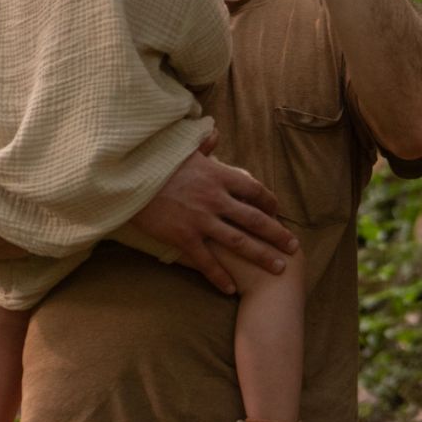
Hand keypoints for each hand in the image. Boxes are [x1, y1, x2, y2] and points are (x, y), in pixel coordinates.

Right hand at [130, 135, 297, 294]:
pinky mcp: (183, 237)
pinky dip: (220, 276)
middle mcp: (215, 198)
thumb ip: (203, 143)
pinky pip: (206, 260)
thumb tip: (214, 132)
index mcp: (218, 175)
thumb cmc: (154, 160)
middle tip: (294, 247)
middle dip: (277, 234)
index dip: (268, 201)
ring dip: (261, 256)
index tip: (277, 210)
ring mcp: (200, 220)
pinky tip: (231, 289)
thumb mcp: (182, 147)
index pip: (253, 189)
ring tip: (279, 269)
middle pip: (254, 219)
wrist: (128, 177)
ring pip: (238, 241)